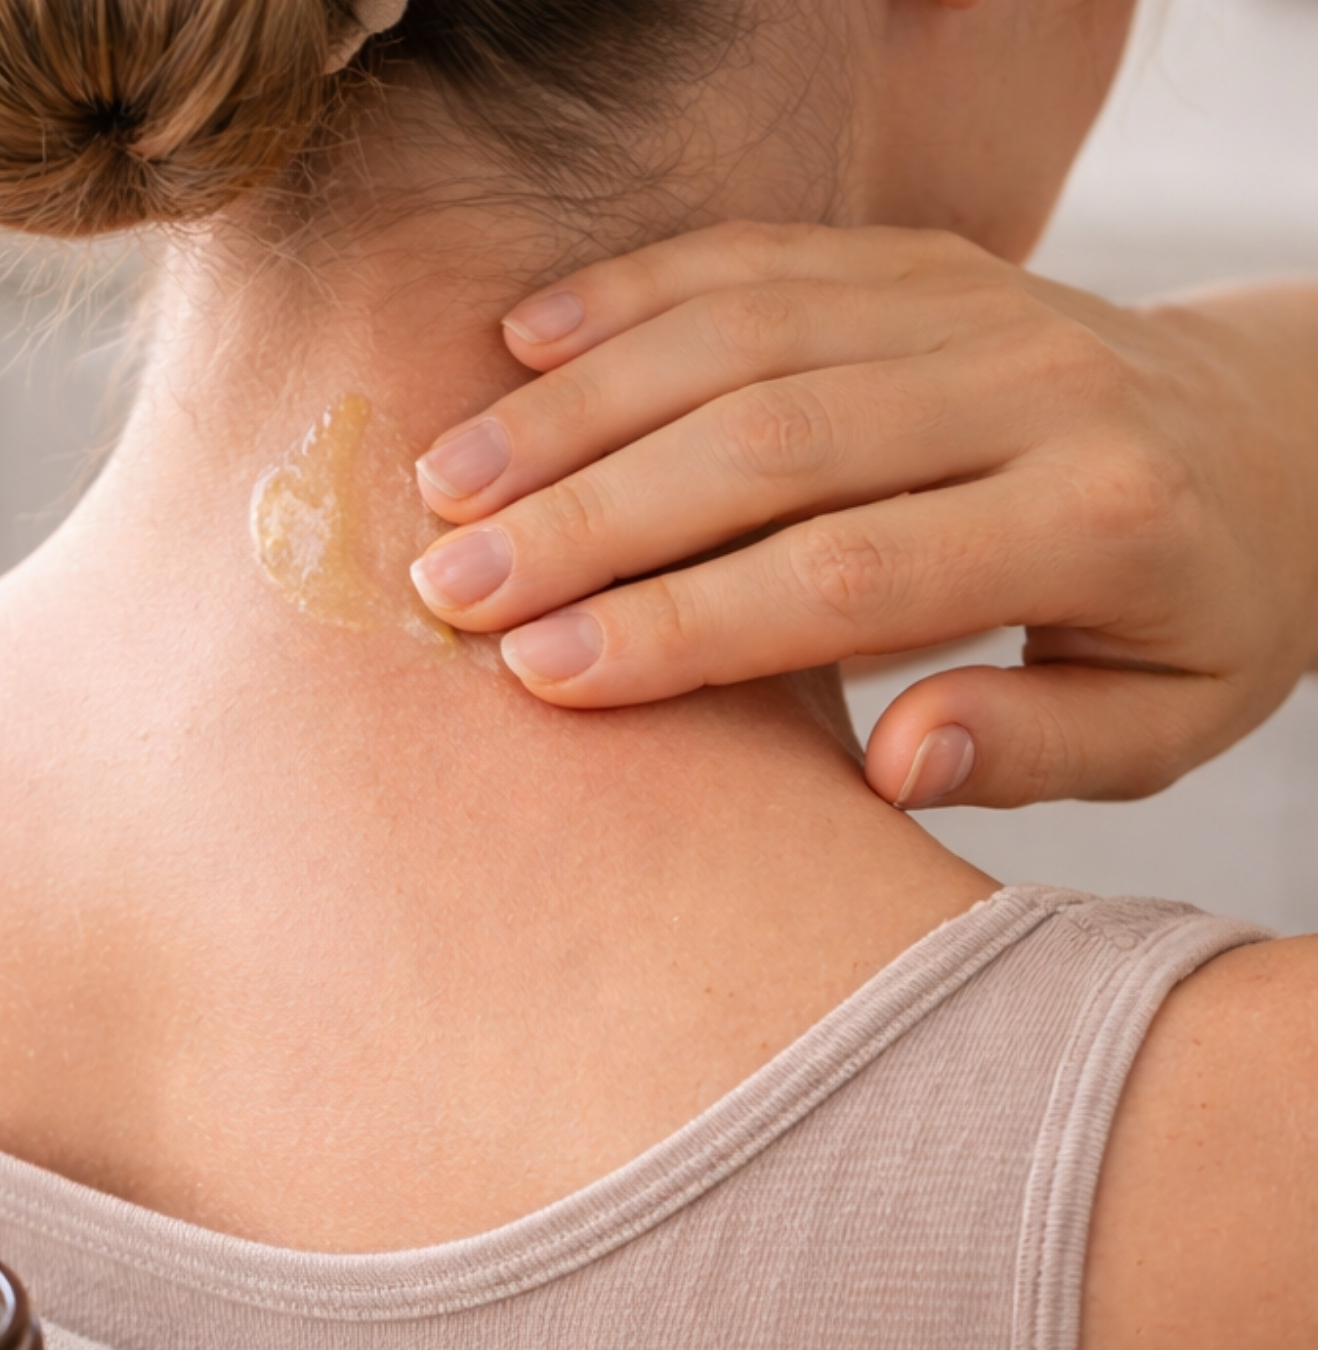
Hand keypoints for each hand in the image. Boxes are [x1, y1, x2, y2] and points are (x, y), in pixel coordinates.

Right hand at [409, 223, 1317, 808]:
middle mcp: (1033, 389)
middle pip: (772, 440)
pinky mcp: (928, 256)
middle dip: (591, 517)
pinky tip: (524, 339)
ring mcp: (976, 301)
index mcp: (1095, 522)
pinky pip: (763, 254)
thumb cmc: (1197, 616)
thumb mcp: (1163, 723)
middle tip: (448, 584)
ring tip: (449, 480)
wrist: (1276, 442)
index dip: (684, 626)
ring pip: (745, 334)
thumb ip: (1033, 748)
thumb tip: (888, 763)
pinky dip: (635, 291)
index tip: (544, 674)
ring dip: (580, 407)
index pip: (849, 575)